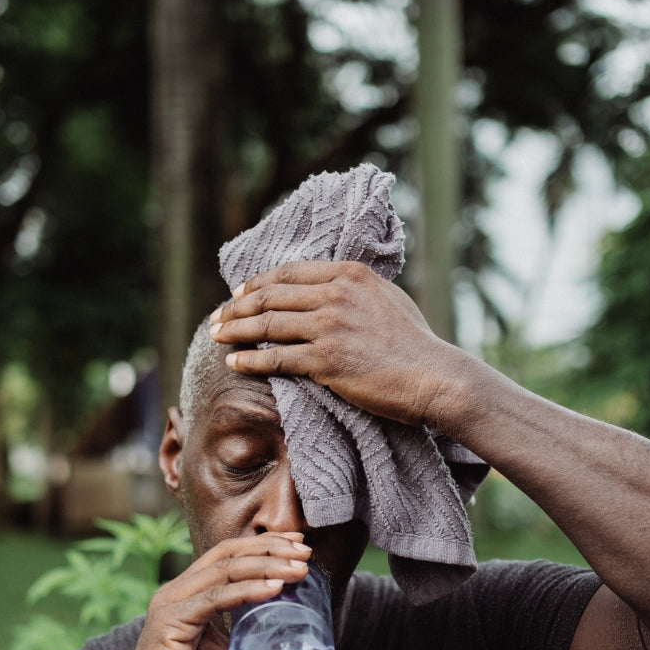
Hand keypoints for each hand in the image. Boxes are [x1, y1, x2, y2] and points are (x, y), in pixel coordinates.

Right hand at [101, 533, 309, 649]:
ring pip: (225, 570)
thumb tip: (293, 637)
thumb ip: (252, 642)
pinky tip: (274, 589)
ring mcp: (171, 604)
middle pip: (229, 554)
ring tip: (298, 569)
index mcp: (190, 596)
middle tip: (305, 552)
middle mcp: (177, 592)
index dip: (264, 546)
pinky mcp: (168, 622)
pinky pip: (215, 598)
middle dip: (271, 548)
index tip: (299, 546)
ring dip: (266, 565)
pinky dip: (247, 590)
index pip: (230, 556)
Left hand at [209, 260, 463, 427]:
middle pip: (271, 295)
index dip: (258, 283)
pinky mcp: (326, 360)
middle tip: (217, 317)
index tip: (239, 293)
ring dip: (235, 330)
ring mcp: (329, 326)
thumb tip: (334, 287)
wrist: (434, 376)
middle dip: (237, 307)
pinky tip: (234, 362)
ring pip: (267, 324)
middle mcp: (336, 294)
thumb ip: (357, 290)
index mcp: (349, 274)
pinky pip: (276, 357)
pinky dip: (250, 359)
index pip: (289, 273)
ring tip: (215, 336)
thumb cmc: (416, 344)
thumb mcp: (388, 299)